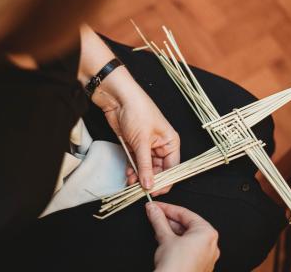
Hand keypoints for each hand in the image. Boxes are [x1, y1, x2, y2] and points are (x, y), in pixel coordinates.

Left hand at [97, 77, 179, 194]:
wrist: (118, 99)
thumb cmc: (137, 112)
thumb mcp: (142, 142)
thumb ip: (145, 166)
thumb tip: (149, 185)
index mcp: (171, 142)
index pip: (172, 168)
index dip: (165, 181)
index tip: (154, 192)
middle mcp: (161, 145)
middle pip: (159, 170)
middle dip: (149, 180)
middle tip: (139, 190)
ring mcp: (148, 146)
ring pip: (146, 168)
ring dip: (139, 176)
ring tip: (131, 182)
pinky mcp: (135, 146)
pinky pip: (136, 162)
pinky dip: (133, 169)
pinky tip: (128, 175)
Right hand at [146, 202, 219, 271]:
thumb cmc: (176, 267)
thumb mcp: (165, 237)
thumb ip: (159, 220)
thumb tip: (154, 209)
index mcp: (207, 233)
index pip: (185, 214)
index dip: (168, 208)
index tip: (157, 206)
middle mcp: (211, 244)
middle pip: (187, 225)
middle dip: (169, 220)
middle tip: (155, 214)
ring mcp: (206, 256)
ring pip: (187, 236)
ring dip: (171, 230)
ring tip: (157, 226)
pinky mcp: (199, 265)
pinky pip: (189, 248)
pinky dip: (177, 242)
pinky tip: (164, 240)